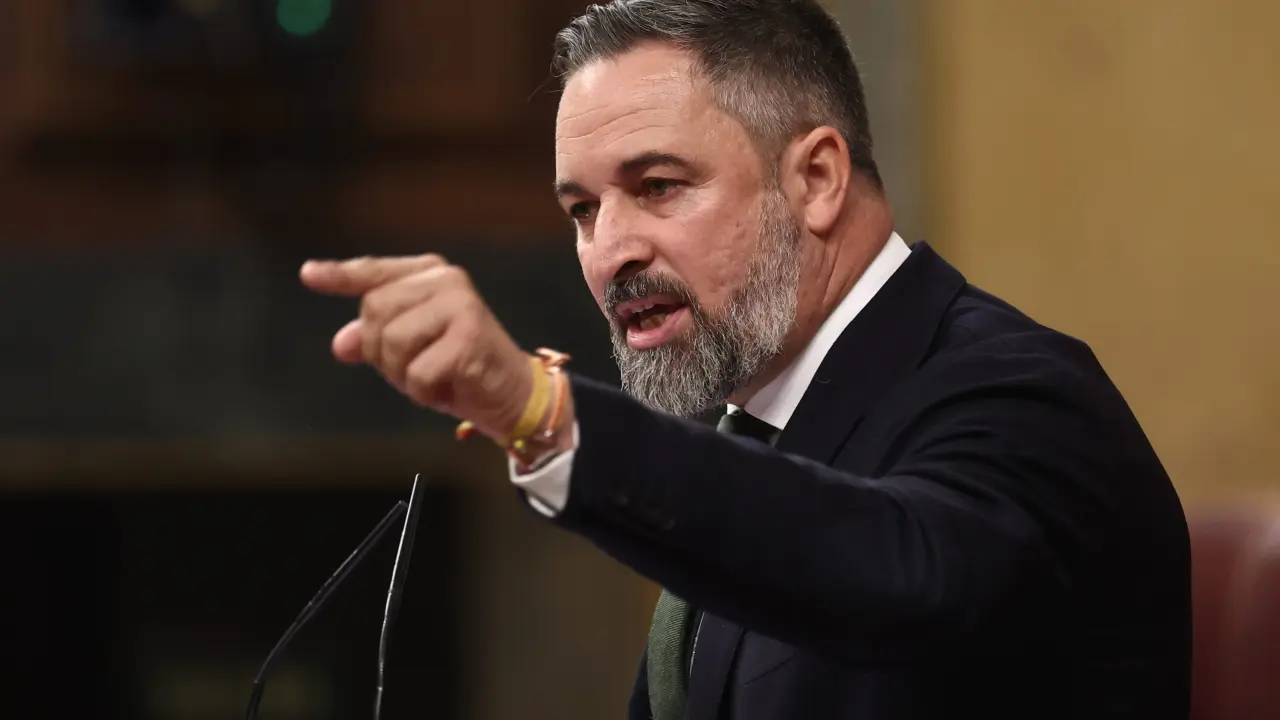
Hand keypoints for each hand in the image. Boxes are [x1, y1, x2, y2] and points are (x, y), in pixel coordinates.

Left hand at [299, 254, 541, 443]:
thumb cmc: (460, 369)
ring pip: (391, 342)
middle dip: (381, 352)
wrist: (512, 394)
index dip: (339, 276)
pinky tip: (449, 387)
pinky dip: (425, 391)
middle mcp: (445, 281)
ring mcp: (459, 304)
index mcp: (430, 275)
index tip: (308, 274)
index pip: (374, 274)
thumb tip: (341, 343)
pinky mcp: (468, 335)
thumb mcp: (411, 352)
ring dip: (403, 373)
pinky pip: (417, 372)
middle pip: (374, 311)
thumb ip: (375, 340)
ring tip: (432, 376)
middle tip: (414, 367)